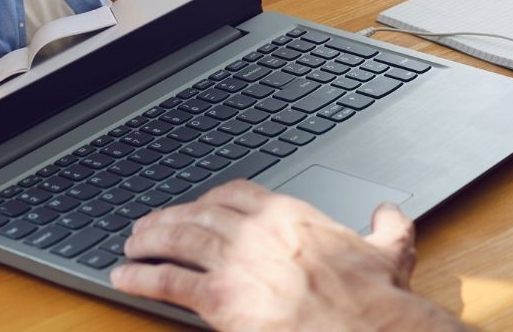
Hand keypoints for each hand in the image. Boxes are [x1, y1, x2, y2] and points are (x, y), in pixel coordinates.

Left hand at [112, 180, 462, 331]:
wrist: (366, 330)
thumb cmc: (374, 299)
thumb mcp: (388, 251)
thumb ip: (386, 226)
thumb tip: (389, 212)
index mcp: (289, 214)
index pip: (236, 193)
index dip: (210, 199)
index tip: (198, 205)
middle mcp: (255, 231)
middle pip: (197, 213)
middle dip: (169, 218)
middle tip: (149, 225)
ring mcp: (234, 263)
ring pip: (176, 240)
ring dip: (148, 241)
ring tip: (131, 246)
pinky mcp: (219, 300)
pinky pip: (168, 281)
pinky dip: (141, 278)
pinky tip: (124, 278)